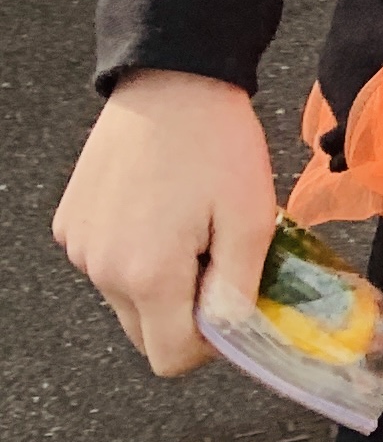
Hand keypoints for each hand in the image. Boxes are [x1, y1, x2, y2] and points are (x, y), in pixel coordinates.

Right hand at [52, 71, 276, 376]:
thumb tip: (232, 336)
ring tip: (192, 226)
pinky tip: (161, 209)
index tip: (233, 307)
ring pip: (127, 299)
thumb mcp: (253, 218)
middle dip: (185, 313)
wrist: (171, 82)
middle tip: (219, 261)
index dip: (209, 346)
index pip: (169, 359)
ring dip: (161, 281)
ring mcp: (80, 248)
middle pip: (145, 333)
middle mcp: (102, 270)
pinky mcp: (71, 225)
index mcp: (148, 275)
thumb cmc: (216, 144)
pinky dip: (136, 253)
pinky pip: (107, 263)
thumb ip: (240, 290)